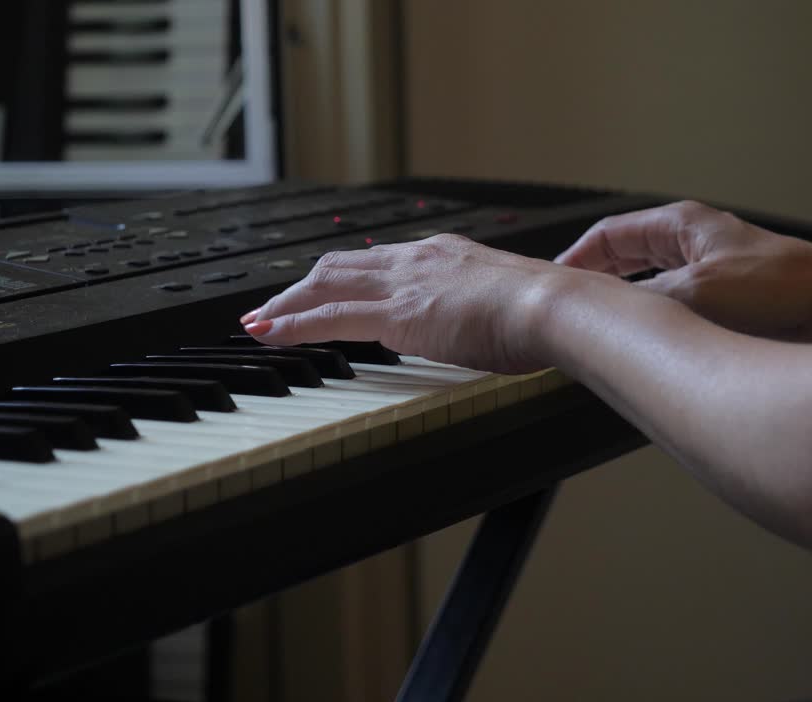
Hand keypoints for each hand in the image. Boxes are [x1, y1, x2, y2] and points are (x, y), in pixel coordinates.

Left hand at [240, 234, 614, 373]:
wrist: (552, 306)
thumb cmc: (547, 313)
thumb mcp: (511, 309)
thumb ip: (490, 315)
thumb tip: (493, 335)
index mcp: (446, 255)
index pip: (382, 262)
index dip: (348, 277)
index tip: (328, 291)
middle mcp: (418, 259)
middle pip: (342, 265)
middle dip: (303, 285)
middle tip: (275, 305)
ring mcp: (404, 283)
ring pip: (324, 284)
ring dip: (286, 304)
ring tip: (259, 322)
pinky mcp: (395, 313)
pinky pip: (327, 318)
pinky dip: (289, 325)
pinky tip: (266, 334)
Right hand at [556, 200, 811, 342]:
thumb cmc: (787, 289)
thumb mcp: (693, 294)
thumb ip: (641, 304)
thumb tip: (604, 318)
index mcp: (682, 226)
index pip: (609, 235)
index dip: (576, 261)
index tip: (552, 286)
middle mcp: (698, 246)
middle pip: (628, 263)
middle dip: (600, 290)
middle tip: (574, 319)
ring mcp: (717, 277)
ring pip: (655, 296)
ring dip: (633, 317)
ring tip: (611, 341)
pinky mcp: (735, 308)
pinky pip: (682, 319)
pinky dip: (663, 335)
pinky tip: (659, 359)